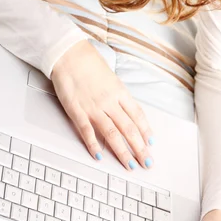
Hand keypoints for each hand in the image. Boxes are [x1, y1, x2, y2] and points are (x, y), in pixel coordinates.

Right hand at [50, 40, 154, 169]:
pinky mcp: (77, 110)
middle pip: (129, 129)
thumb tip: (125, 108)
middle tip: (147, 162)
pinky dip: (94, 145)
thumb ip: (117, 94)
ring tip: (130, 165)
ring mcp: (94, 107)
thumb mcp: (110, 77)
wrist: (69, 54)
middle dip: (140, 148)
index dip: (146, 132)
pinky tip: (99, 156)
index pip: (138, 116)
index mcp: (120, 92)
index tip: (151, 144)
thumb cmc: (89, 63)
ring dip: (123, 152)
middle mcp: (110, 102)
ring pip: (113, 134)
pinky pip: (87, 131)